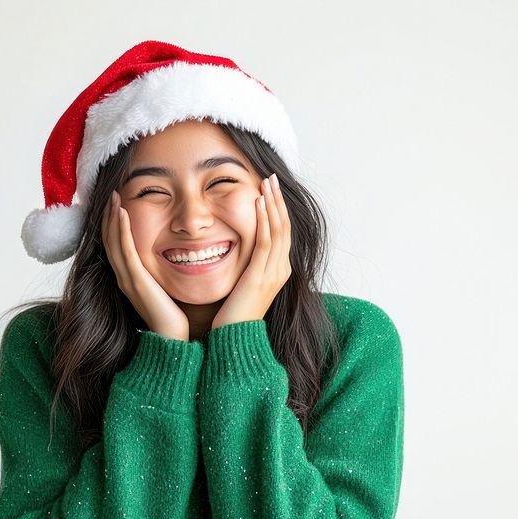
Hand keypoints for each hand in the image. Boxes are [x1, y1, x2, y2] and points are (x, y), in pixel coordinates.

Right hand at [102, 191, 190, 341]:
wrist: (173, 340)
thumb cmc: (174, 318)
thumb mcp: (164, 288)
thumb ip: (161, 274)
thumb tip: (173, 258)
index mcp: (129, 278)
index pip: (115, 244)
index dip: (113, 223)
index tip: (118, 202)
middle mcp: (124, 277)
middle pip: (108, 239)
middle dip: (109, 214)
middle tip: (112, 191)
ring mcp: (127, 279)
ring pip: (112, 241)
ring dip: (112, 216)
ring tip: (114, 195)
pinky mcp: (135, 281)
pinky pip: (125, 250)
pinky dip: (121, 230)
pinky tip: (121, 212)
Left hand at [210, 173, 291, 329]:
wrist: (233, 341)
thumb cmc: (232, 317)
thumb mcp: (241, 286)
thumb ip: (245, 268)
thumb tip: (237, 253)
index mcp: (278, 272)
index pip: (282, 233)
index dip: (278, 210)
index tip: (269, 190)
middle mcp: (281, 270)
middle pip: (285, 227)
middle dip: (278, 200)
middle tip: (271, 178)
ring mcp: (273, 273)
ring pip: (279, 230)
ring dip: (273, 204)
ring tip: (267, 182)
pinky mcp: (261, 276)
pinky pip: (266, 242)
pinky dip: (264, 220)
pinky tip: (258, 203)